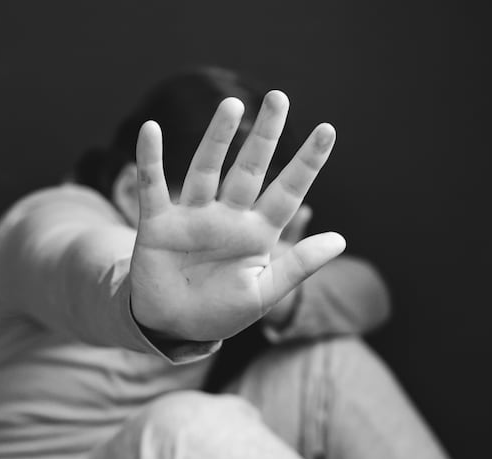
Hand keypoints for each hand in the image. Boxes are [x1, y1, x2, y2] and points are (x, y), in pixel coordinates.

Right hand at [129, 91, 344, 340]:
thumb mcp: (264, 293)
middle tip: (279, 98)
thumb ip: (298, 265)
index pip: (288, 190)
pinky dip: (150, 160)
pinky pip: (154, 186)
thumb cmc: (221, 311)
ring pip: (207, 169)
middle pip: (250, 168)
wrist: (173, 328)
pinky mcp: (159, 224)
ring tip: (231, 106)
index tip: (327, 130)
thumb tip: (340, 239)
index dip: (307, 162)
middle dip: (265, 135)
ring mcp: (194, 217)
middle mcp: (228, 216)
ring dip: (217, 138)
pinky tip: (151, 130)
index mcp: (258, 233)